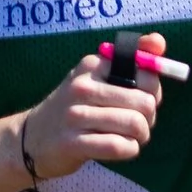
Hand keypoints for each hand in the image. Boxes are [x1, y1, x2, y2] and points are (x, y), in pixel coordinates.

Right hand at [16, 36, 165, 180]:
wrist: (33, 138)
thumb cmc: (76, 107)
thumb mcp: (97, 78)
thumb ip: (132, 60)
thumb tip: (159, 41)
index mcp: (93, 65)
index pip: (146, 73)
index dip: (154, 91)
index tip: (142, 99)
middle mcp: (82, 86)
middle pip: (145, 102)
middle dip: (149, 118)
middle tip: (138, 124)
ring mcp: (75, 115)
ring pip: (134, 125)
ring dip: (141, 136)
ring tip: (131, 138)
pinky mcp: (73, 142)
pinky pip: (118, 146)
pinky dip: (129, 150)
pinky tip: (122, 148)